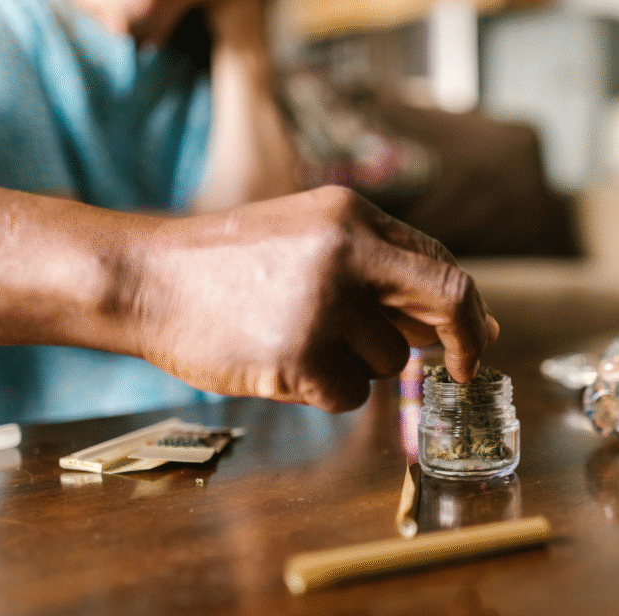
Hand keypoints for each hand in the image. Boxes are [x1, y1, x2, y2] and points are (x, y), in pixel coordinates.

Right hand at [133, 186, 498, 411]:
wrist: (144, 279)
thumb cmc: (230, 265)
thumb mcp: (312, 242)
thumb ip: (386, 275)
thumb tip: (471, 319)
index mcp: (352, 216)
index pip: (441, 266)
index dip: (468, 311)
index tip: (473, 342)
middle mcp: (346, 252)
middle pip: (444, 304)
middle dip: (463, 343)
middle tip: (461, 370)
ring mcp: (322, 304)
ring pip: (390, 362)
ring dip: (358, 365)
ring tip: (299, 340)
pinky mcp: (297, 355)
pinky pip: (348, 395)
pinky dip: (323, 391)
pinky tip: (279, 363)